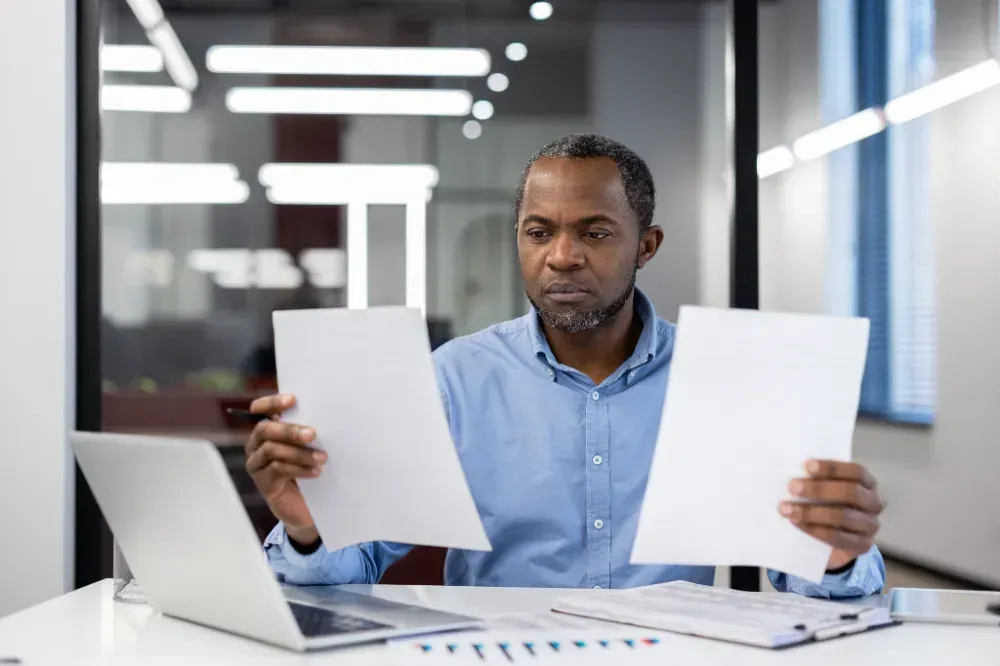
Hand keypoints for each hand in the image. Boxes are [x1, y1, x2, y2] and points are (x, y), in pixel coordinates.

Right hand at [245, 393, 324, 545]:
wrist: (307, 506)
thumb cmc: (309, 467)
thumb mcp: (309, 446)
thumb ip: (307, 431)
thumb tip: (325, 414)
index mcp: (267, 430)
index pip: (261, 410)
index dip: (272, 403)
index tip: (292, 399)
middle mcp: (256, 445)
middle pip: (264, 429)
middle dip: (289, 430)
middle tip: (313, 434)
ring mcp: (257, 465)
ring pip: (271, 450)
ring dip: (299, 452)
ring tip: (322, 458)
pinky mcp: (263, 484)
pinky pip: (277, 470)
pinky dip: (298, 469)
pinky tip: (315, 472)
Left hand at [779, 460, 884, 571]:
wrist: (833, 538)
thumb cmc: (827, 503)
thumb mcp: (827, 488)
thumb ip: (817, 479)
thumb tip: (793, 471)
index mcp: (868, 483)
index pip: (857, 471)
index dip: (832, 468)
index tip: (806, 466)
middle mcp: (874, 503)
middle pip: (850, 492)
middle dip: (818, 489)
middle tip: (792, 487)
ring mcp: (870, 525)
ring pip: (843, 516)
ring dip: (811, 512)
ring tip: (786, 509)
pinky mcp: (862, 545)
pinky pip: (837, 537)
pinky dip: (814, 530)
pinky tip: (797, 523)